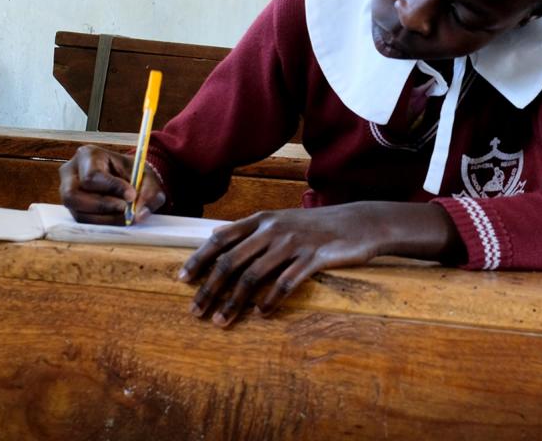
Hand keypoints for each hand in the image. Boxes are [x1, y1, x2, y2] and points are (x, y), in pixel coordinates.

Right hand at [58, 145, 165, 224]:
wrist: (130, 180)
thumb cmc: (136, 175)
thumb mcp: (148, 179)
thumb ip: (149, 194)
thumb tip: (139, 215)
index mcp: (88, 155)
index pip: (92, 175)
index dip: (112, 188)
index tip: (131, 195)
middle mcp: (70, 172)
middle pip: (73, 195)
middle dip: (103, 206)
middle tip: (126, 210)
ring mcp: (66, 192)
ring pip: (77, 212)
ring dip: (104, 218)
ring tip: (125, 215)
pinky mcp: (72, 208)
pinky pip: (81, 221)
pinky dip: (102, 224)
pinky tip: (117, 219)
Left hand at [178, 201, 462, 326]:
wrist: (359, 223)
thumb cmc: (315, 226)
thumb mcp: (280, 220)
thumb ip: (249, 230)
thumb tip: (216, 236)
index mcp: (262, 220)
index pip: (221, 238)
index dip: (199, 259)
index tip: (183, 280)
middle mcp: (273, 229)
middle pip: (231, 261)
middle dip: (209, 288)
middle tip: (196, 312)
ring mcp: (293, 243)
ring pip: (254, 275)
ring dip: (234, 302)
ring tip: (222, 321)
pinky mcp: (313, 257)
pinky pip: (286, 282)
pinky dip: (270, 300)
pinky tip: (261, 315)